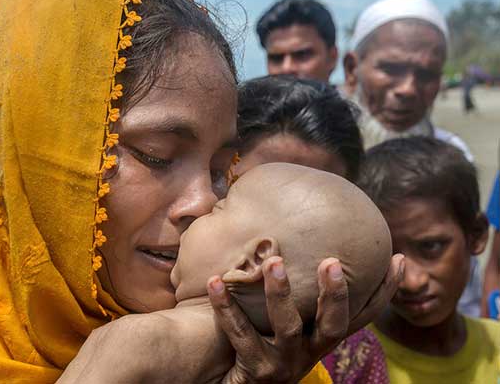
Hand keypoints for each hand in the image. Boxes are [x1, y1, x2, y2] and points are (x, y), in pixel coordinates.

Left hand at [208, 254, 404, 383]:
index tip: (398, 259)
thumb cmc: (262, 348)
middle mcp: (310, 352)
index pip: (361, 316)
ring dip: (280, 293)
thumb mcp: (289, 328)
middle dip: (335, 294)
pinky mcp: (255, 369)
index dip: (384, 292)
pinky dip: (225, 307)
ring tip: (273, 262)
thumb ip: (298, 298)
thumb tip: (291, 244)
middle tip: (331, 262)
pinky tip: (215, 282)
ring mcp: (284, 363)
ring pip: (287, 327)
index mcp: (322, 339)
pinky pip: (239, 334)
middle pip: (332, 325)